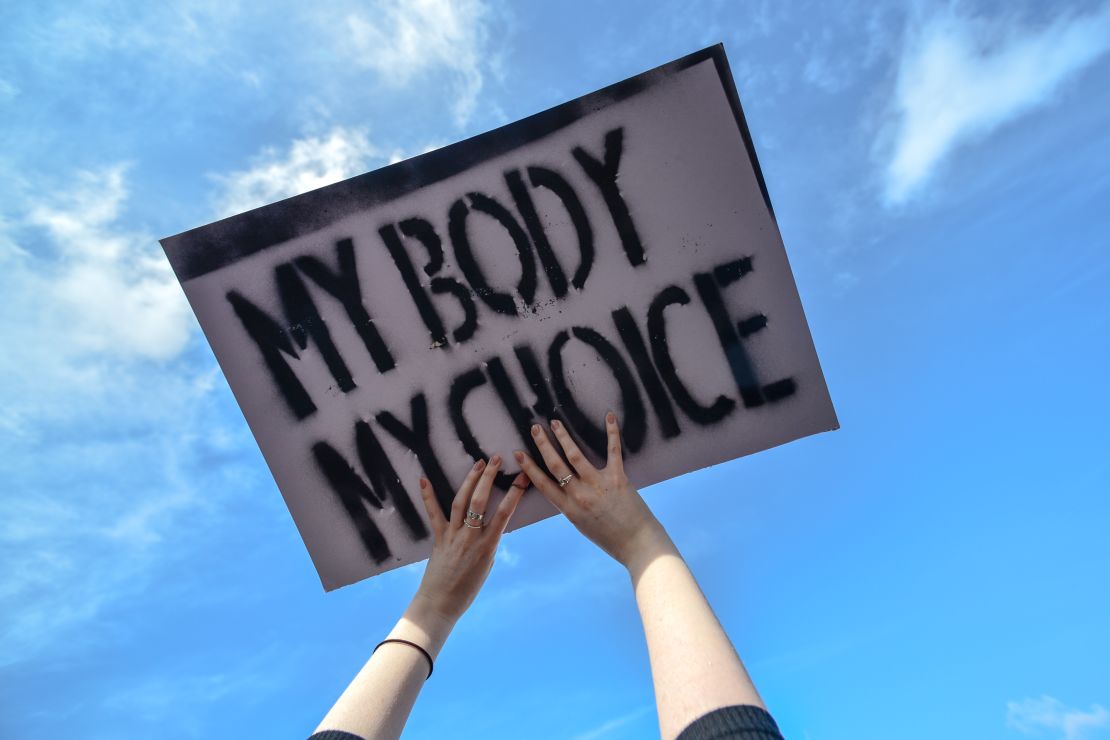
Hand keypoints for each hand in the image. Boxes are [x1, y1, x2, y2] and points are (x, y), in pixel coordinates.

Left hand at [411, 455, 528, 623]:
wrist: (440, 604)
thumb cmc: (467, 589)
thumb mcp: (487, 566)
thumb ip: (489, 544)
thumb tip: (492, 527)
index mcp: (488, 546)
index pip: (505, 513)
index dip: (515, 492)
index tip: (523, 476)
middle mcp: (471, 537)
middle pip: (481, 501)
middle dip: (489, 477)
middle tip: (496, 459)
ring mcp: (453, 536)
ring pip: (461, 502)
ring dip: (469, 481)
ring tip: (477, 463)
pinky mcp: (438, 538)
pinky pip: (434, 514)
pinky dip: (428, 496)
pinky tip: (424, 479)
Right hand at [514, 412, 671, 569]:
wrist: (638, 544)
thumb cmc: (611, 539)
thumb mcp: (583, 525)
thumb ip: (573, 507)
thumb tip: (565, 492)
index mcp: (569, 509)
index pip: (543, 484)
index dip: (529, 467)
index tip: (519, 453)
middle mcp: (580, 495)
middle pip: (555, 465)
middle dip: (543, 445)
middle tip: (535, 428)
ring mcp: (598, 485)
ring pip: (575, 455)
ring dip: (563, 436)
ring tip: (555, 423)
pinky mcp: (617, 478)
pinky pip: (613, 450)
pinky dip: (611, 432)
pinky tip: (608, 416)